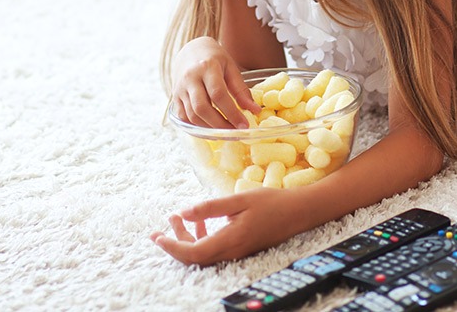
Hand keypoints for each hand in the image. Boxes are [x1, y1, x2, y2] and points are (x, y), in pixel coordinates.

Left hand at [150, 188, 306, 264]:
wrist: (299, 213)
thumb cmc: (272, 203)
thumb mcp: (240, 200)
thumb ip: (211, 207)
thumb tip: (184, 212)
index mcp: (230, 240)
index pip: (193, 253)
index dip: (172, 247)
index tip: (158, 236)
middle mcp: (232, 252)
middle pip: (195, 256)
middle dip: (175, 241)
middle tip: (163, 225)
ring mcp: (237, 252)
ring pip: (204, 253)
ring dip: (187, 237)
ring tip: (177, 216)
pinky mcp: (240, 248)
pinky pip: (214, 249)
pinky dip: (202, 236)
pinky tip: (201, 219)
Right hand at [172, 37, 259, 128]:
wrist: (191, 50)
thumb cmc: (214, 58)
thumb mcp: (231, 67)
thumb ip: (241, 89)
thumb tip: (254, 111)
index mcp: (207, 67)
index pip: (218, 94)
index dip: (232, 113)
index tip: (244, 125)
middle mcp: (190, 78)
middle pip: (202, 108)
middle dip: (220, 124)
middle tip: (235, 132)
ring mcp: (180, 89)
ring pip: (192, 115)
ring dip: (209, 128)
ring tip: (225, 132)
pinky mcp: (175, 97)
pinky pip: (184, 117)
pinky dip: (197, 127)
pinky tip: (210, 129)